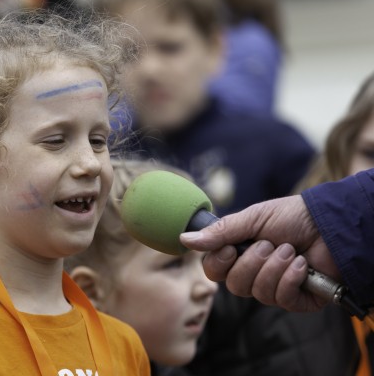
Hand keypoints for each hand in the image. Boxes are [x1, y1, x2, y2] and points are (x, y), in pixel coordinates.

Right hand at [180, 195, 340, 311]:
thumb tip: (183, 239)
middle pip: (234, 286)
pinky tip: (301, 264)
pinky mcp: (296, 299)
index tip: (231, 247)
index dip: (219, 263)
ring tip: (290, 250)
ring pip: (257, 292)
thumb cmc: (292, 216)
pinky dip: (290, 278)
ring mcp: (275, 287)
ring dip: (275, 267)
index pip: (214, 271)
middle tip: (269, 244)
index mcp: (240, 253)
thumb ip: (219, 232)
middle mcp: (255, 273)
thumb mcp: (252, 218)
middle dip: (252, 263)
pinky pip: (280, 298)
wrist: (331, 223)